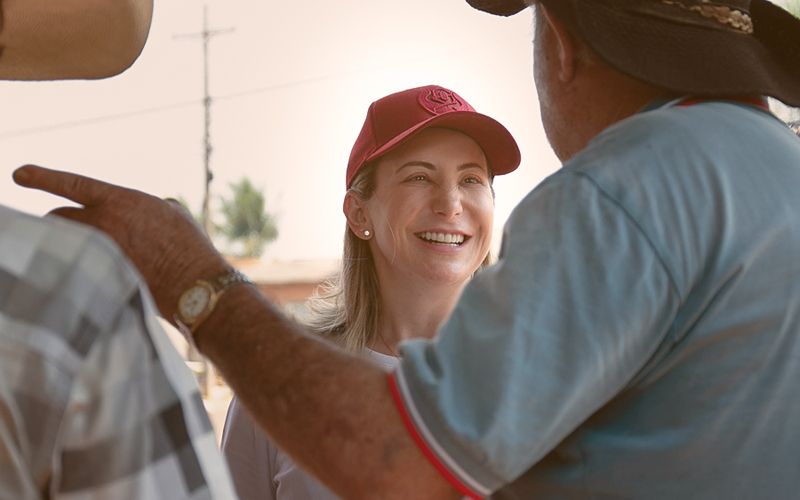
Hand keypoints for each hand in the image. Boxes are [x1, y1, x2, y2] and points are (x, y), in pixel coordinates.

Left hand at [13, 165, 229, 320]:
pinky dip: (80, 270)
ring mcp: (97, 251)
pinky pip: (76, 269)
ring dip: (66, 245)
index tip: (20, 174)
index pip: (72, 184)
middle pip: (59, 217)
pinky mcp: (97, 276)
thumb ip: (148, 205)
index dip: (42, 177)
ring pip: (64, 243)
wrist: (193, 284)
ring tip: (78, 253)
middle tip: (68, 231)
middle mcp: (102, 223)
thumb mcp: (172, 213)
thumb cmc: (188, 248)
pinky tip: (90, 277)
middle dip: (60, 222)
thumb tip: (145, 209)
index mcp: (120, 201)